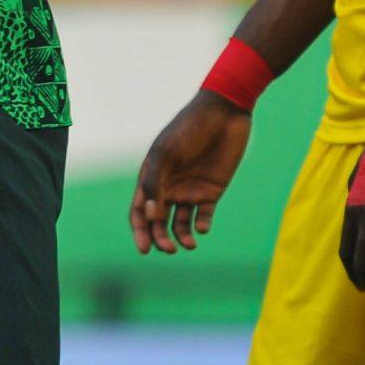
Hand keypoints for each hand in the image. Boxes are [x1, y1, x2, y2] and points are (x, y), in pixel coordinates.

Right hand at [129, 92, 251, 254]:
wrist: (224, 114)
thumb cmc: (189, 129)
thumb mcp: (166, 153)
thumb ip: (154, 183)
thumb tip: (150, 214)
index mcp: (152, 178)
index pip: (140, 212)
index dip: (140, 231)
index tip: (145, 249)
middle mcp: (169, 188)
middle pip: (159, 222)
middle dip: (161, 238)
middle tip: (169, 249)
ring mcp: (190, 190)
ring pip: (181, 224)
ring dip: (181, 237)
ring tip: (189, 244)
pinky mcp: (211, 192)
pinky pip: (204, 216)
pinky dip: (201, 226)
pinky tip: (202, 227)